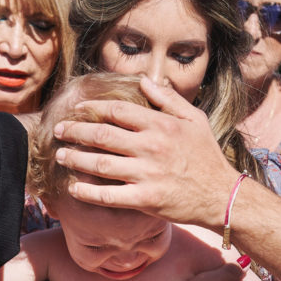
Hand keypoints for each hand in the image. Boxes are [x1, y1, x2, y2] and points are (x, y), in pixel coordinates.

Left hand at [53, 77, 237, 225]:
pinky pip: (108, 195)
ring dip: (75, 159)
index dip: (93, 108)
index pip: (117, 110)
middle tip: (59, 131)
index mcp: (161, 125)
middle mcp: (151, 147)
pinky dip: (87, 192)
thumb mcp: (195, 120)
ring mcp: (147, 174)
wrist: (222, 196)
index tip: (78, 110)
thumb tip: (144, 80)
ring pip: (99, 164)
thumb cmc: (207, 157)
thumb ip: (168, 99)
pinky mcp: (145, 200)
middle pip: (102, 135)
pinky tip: (74, 188)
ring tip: (60, 156)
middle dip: (75, 131)